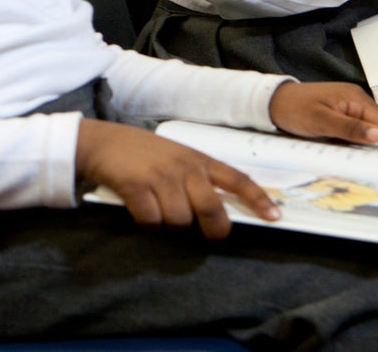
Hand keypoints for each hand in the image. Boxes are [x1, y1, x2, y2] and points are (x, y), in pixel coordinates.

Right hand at [75, 118, 277, 238]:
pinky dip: (147, 223)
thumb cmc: (142, 152)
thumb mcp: (177, 156)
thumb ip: (197, 177)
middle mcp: (184, 168)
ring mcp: (161, 176)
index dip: (258, 200)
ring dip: (171, 225)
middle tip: (207, 236)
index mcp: (199, 159)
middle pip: (212, 209)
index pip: (237, 179)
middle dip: (214, 229)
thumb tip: (218, 211)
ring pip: (181, 220)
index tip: (274, 217)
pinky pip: (152, 220)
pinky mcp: (138, 185)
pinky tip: (140, 211)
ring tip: (160, 213)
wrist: (103, 141)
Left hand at [267, 81, 377, 153]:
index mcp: (354, 98)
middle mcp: (355, 101)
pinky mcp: (341, 117)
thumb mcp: (321, 121)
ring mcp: (349, 109)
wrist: (272, 102)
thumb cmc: (294, 108)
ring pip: (371, 129)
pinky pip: (359, 131)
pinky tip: (372, 153)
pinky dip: (366, 142)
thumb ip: (349, 128)